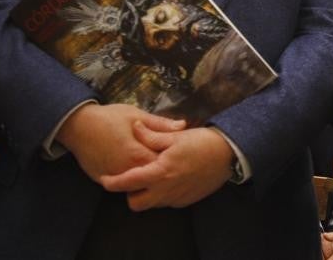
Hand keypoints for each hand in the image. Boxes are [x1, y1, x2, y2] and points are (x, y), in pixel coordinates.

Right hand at [57, 103, 184, 182]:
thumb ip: (160, 124)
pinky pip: (122, 188)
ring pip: (137, 186)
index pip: (163, 165)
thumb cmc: (108, 117)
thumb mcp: (136, 115)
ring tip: (162, 176)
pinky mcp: (103, 180)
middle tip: (175, 169)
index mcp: (137, 153)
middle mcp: (126, 170)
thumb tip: (183, 126)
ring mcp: (114, 177)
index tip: (184, 159)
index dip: (175, 162)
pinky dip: (133, 184)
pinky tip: (142, 179)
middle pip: (152, 179)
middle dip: (163, 175)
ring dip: (148, 182)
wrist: (77, 125)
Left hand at [99, 122, 232, 209]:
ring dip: (148, 194)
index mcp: (160, 172)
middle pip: (136, 203)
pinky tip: (171, 179)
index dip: (112, 183)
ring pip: (152, 204)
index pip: (128, 183)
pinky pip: (167, 202)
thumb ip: (151, 135)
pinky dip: (163, 194)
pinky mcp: (186, 201)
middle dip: (131, 194)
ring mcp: (177, 197)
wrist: (229, 154)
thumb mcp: (175, 135)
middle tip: (135, 178)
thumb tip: (134, 127)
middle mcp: (166, 190)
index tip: (104, 179)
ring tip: (154, 176)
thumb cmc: (201, 142)